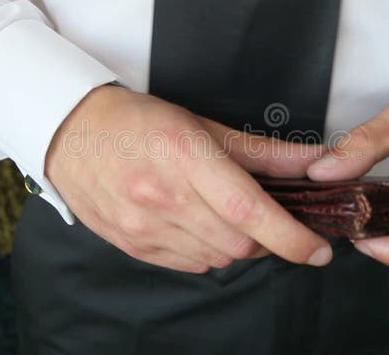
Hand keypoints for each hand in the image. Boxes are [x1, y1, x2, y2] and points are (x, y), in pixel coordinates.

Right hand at [45, 85, 331, 272]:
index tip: (318, 248)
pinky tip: (197, 223)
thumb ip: (262, 151)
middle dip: (265, 237)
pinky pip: (191, 265)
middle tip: (264, 214)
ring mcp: (144, 226)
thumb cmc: (138, 122)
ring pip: (218, 259)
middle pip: (239, 243)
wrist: (70, 136)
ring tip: (224, 214)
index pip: (248, 210)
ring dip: (236, 245)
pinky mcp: (134, 247)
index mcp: (184, 156)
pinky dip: (208, 251)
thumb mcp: (202, 124)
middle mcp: (162, 196)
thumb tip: (315, 161)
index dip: (290, 235)